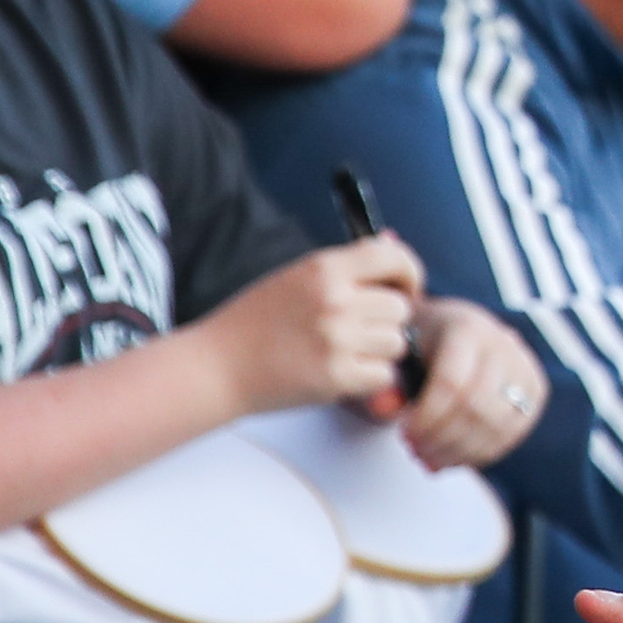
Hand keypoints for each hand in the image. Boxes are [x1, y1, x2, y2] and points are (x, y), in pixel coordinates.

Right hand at [201, 236, 425, 415]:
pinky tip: (343, 373)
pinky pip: (384, 374)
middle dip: (388, 320)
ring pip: (397, 342)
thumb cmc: (254, 323)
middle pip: (401, 307)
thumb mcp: (296, 278)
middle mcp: (335, 300)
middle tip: (361, 330)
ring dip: (379, 351)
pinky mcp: (336, 376)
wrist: (214, 368)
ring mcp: (337, 339)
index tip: (405, 289)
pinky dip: (370, 378)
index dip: (409, 274)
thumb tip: (394, 244)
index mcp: (324, 269)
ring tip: (345, 351)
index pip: (393, 257)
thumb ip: (346, 267)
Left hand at [390, 298, 547, 470]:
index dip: (427, 417)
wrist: (453, 328)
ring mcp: (524, 366)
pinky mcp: (535, 390)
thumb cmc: (418, 344)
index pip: (452, 383)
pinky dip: (480, 453)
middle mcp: (502, 343)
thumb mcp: (396, 355)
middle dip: (441, 438)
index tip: (404, 433)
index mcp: (466, 326)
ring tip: (429, 458)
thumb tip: (383, 410)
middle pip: (476, 406)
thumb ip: (386, 383)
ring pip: (497, 424)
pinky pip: (511, 432)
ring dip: (459, 451)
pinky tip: (453, 456)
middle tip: (414, 450)